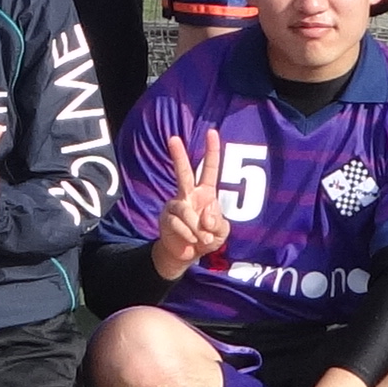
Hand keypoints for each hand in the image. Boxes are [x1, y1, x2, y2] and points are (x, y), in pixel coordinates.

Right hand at [147, 130, 231, 276]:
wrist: (187, 255)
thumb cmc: (207, 238)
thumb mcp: (221, 232)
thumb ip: (218, 222)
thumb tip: (205, 214)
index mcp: (206, 192)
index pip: (209, 169)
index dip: (212, 151)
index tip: (212, 132)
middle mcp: (189, 194)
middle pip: (183, 172)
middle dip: (178, 156)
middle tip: (173, 138)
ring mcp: (176, 205)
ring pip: (185, 210)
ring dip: (197, 228)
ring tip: (203, 239)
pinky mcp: (166, 218)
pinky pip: (179, 224)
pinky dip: (189, 235)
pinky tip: (191, 241)